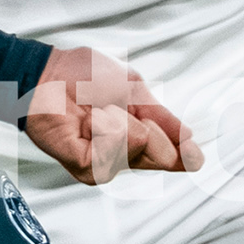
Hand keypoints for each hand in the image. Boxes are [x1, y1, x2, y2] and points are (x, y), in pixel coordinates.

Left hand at [24, 44, 201, 186]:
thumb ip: (164, 118)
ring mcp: (106, 163)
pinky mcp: (87, 167)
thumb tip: (190, 139)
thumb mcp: (135, 90)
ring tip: (98, 113)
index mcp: (138, 135)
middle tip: (123, 110)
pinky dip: (104, 127)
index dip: (186, 155)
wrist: (47, 76)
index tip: (196, 156)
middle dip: (150, 126)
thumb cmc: (82, 76)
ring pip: (139, 147)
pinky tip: (88, 123)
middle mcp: (124, 154)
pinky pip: (115, 148)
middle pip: (162, 156)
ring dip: (120, 120)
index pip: (171, 155)